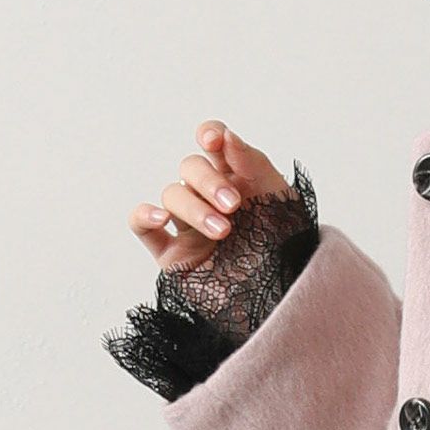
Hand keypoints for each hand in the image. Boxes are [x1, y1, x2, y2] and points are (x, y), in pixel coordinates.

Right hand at [125, 120, 293, 274]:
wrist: (285, 295)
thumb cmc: (287, 247)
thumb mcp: (279, 197)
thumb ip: (252, 163)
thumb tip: (224, 136)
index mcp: (238, 178)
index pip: (214, 143)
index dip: (209, 135)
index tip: (213, 142)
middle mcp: (210, 198)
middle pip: (190, 168)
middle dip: (209, 181)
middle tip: (235, 206)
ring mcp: (190, 225)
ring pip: (172, 196)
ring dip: (195, 209)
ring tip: (223, 232)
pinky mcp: (174, 254)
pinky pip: (143, 227)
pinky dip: (144, 216)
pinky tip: (160, 218)